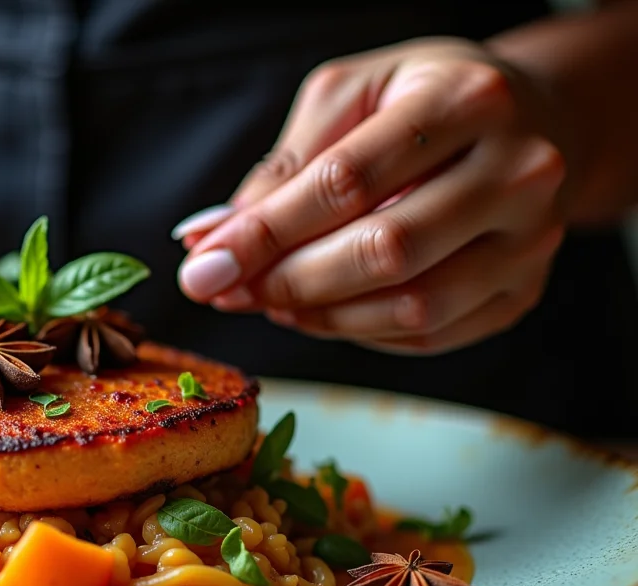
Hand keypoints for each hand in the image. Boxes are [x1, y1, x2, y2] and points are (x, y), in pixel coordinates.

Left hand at [173, 38, 566, 354]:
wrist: (531, 120)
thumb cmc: (418, 102)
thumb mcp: (347, 99)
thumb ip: (282, 169)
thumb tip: (209, 240)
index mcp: (466, 99)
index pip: (348, 182)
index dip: (266, 232)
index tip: (205, 264)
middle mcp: (517, 170)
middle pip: (384, 251)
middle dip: (288, 280)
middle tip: (229, 290)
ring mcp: (532, 239)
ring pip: (412, 307)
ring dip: (321, 316)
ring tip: (270, 300)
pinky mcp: (524, 292)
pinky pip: (430, 336)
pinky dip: (361, 334)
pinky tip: (323, 310)